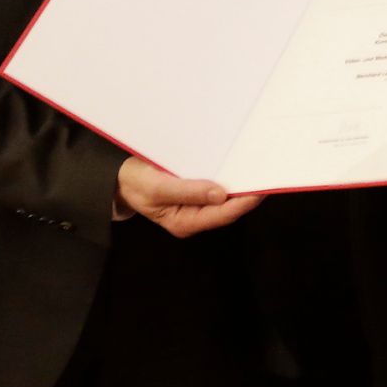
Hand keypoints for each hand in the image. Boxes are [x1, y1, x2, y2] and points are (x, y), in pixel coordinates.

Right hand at [115, 157, 262, 236]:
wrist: (119, 175)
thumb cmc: (134, 182)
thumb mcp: (156, 188)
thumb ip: (187, 191)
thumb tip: (221, 195)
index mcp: (184, 222)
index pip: (222, 214)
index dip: (244, 203)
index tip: (261, 188)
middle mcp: (194, 216)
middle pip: (229, 207)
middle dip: (247, 193)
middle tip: (267, 174)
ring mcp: (196, 204)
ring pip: (226, 197)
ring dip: (240, 183)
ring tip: (258, 167)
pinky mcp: (196, 191)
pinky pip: (218, 186)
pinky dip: (229, 176)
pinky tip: (239, 164)